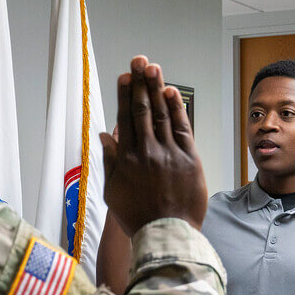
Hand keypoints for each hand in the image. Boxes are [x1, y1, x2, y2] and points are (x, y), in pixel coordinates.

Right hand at [100, 55, 206, 235]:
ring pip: (161, 114)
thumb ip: (110, 161)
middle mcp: (147, 151)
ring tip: (153, 68)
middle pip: (142, 109)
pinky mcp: (189, 159)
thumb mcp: (113, 191)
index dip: (124, 94)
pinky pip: (182, 128)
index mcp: (126, 159)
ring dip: (157, 88)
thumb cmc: (138, 216)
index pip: (125, 118)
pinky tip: (171, 92)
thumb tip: (105, 135)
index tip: (124, 76)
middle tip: (138, 61)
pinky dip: (177, 109)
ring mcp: (169, 153)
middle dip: (140, 83)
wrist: (167, 233)